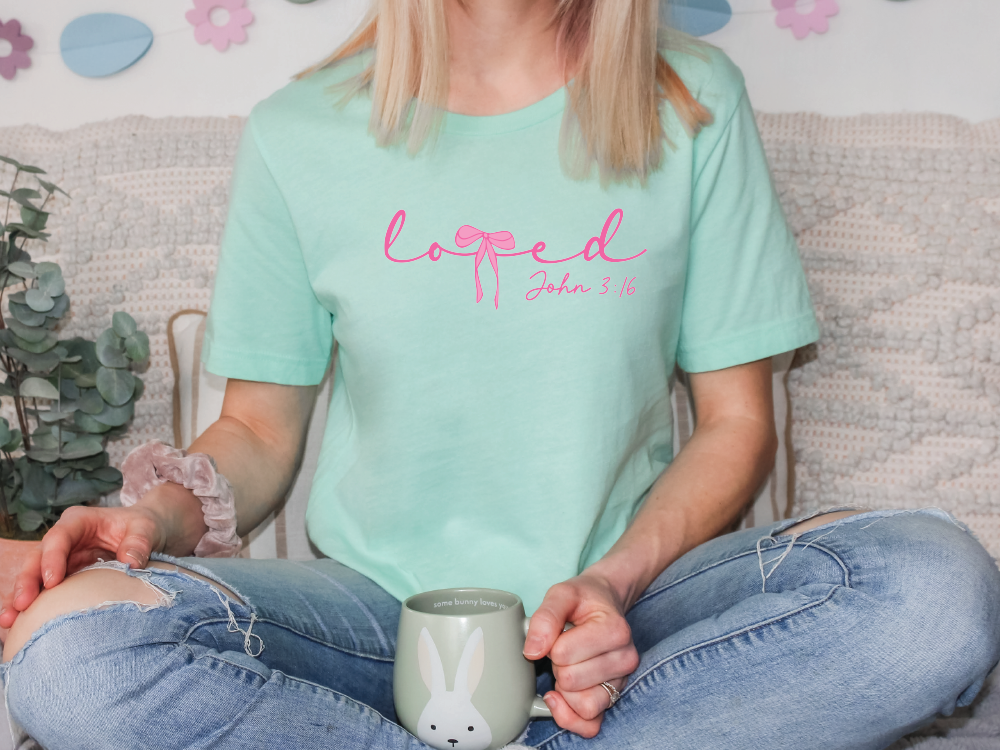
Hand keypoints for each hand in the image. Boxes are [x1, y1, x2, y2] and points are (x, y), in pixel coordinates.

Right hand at [0, 499, 173, 632]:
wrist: (149, 535)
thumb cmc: (144, 527)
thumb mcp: (146, 529)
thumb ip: (138, 543)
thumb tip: (132, 564)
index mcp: (79, 521)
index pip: (59, 537)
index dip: (52, 558)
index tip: (52, 581)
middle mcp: (64, 540)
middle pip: (38, 558)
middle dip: (28, 581)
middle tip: (22, 605)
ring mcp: (61, 560)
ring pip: (34, 578)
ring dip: (22, 598)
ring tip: (9, 622)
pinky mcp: (64, 578)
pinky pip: (44, 592)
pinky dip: (34, 607)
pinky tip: (20, 626)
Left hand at [523, 572, 639, 737]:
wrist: (604, 603)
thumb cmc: (583, 600)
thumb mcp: (561, 594)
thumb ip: (545, 617)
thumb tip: (532, 651)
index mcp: (615, 630)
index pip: (564, 653)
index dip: (550, 644)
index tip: (559, 632)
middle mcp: (625, 658)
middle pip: (571, 680)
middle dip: (557, 665)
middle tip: (563, 648)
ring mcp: (621, 681)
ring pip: (583, 706)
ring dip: (565, 690)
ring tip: (567, 667)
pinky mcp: (612, 698)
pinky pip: (590, 726)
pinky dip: (570, 717)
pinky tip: (559, 698)